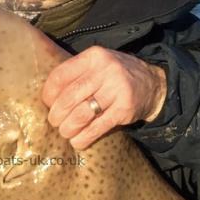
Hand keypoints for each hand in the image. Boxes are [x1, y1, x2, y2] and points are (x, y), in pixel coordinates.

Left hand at [41, 46, 166, 149]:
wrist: (152, 84)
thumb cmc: (115, 76)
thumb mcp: (98, 65)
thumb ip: (77, 74)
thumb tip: (48, 98)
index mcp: (94, 57)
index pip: (61, 75)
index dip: (49, 93)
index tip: (47, 103)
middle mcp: (105, 70)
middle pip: (69, 97)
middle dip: (57, 114)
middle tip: (54, 122)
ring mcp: (117, 90)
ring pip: (82, 114)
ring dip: (68, 127)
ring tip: (65, 132)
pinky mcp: (124, 109)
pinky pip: (97, 127)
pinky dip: (84, 137)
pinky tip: (78, 142)